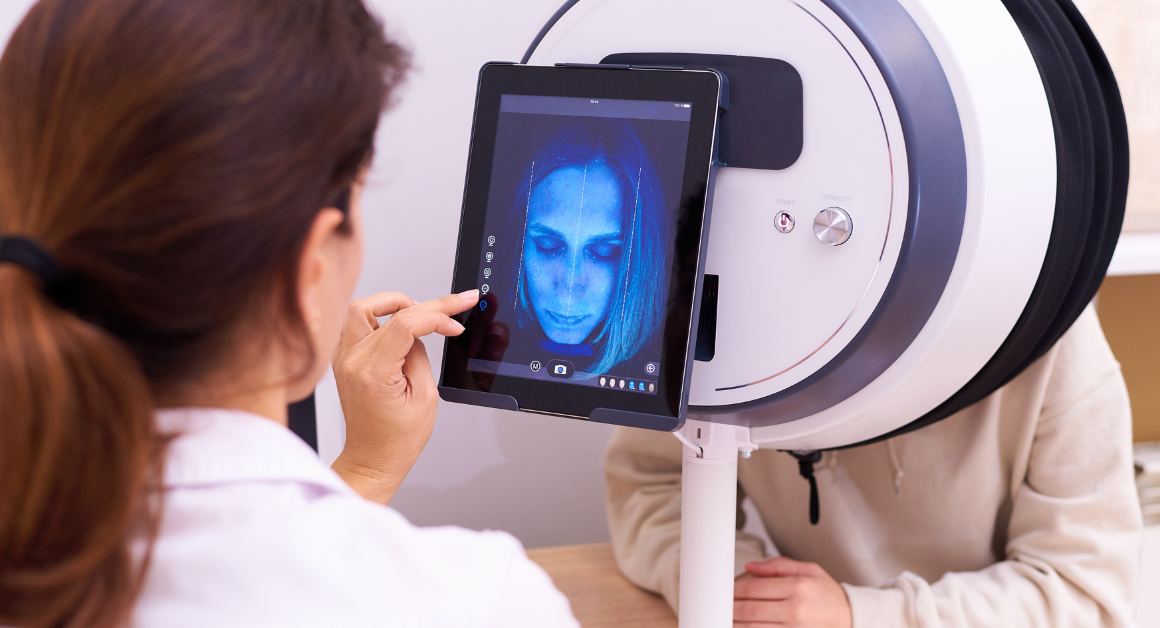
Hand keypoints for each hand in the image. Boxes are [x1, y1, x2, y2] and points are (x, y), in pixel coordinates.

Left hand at [330, 289, 478, 503]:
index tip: (455, 324)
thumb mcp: (425, 397)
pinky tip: (400, 323)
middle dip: (426, 305)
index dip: (436, 316)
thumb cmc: (397, 439)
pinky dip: (380, 316)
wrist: (372, 458)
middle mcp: (352, 361)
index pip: (403, 324)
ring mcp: (344, 359)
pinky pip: (357, 323)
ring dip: (394, 303)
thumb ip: (420, 356)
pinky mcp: (344, 359)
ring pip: (364, 308)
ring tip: (420, 312)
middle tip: (453, 304)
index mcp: (373, 373)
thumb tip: (420, 332)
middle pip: (387, 311)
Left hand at [733, 557, 851, 627]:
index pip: (754, 588)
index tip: (726, 590)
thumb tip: (750, 567)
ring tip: (726, 617)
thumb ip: (778, 566)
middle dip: (730, 607)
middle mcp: (796, 610)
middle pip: (750, 610)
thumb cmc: (828, 594)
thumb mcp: (809, 570)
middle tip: (720, 605)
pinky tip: (743, 627)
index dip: (734, 590)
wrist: (851, 619)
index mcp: (798, 587)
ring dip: (735, 623)